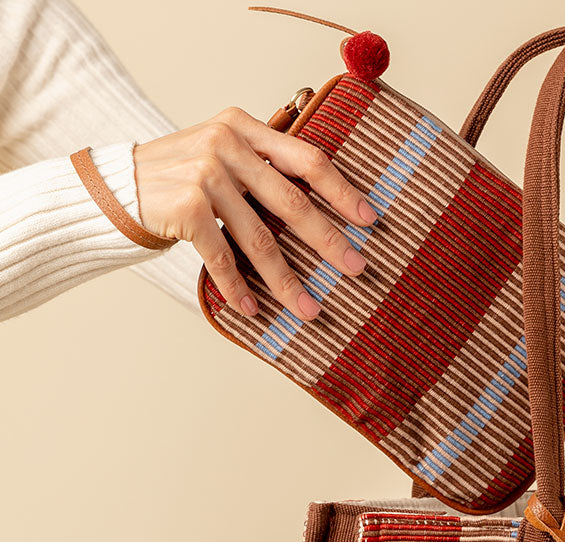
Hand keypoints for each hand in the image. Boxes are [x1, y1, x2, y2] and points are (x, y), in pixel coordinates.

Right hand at [132, 107, 378, 320]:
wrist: (115, 187)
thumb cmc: (181, 178)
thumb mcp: (223, 156)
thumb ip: (264, 168)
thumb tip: (326, 208)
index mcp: (244, 128)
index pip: (306, 159)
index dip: (342, 191)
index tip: (369, 219)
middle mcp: (226, 144)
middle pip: (291, 202)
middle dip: (328, 241)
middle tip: (357, 268)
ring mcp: (204, 174)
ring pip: (259, 238)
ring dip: (287, 281)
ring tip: (310, 310)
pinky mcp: (185, 206)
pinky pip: (222, 256)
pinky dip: (238, 287)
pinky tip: (254, 309)